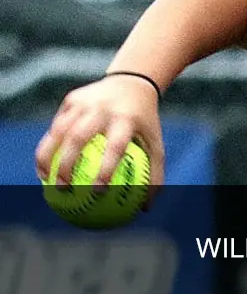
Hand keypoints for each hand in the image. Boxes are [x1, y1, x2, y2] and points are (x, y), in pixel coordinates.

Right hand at [35, 74, 164, 191]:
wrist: (132, 83)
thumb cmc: (145, 124)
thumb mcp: (156, 145)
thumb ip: (155, 176)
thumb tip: (145, 210)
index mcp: (126, 119)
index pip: (115, 146)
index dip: (106, 168)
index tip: (99, 190)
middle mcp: (102, 109)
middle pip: (78, 137)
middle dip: (67, 163)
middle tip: (64, 189)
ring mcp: (84, 102)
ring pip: (59, 131)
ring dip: (48, 155)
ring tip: (45, 180)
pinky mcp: (71, 99)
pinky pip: (57, 126)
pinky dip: (49, 146)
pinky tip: (44, 167)